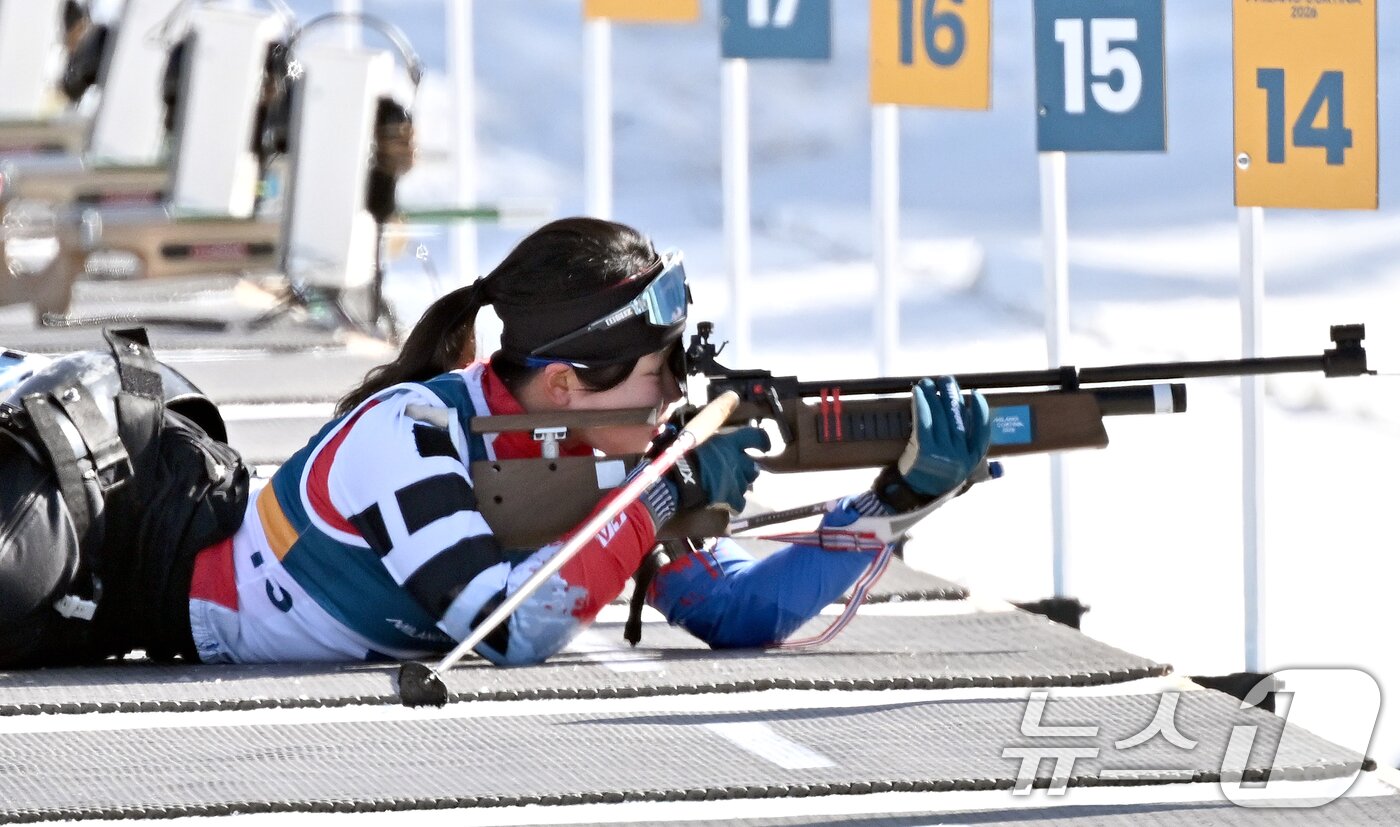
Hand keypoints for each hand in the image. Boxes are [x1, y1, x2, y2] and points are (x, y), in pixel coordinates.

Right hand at [667, 426, 770, 512]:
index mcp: (729, 442)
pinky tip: (727, 504)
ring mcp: (735, 480)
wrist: (677, 479)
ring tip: (727, 487)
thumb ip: (711, 433)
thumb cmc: (682, 454)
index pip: (755, 437)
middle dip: (747, 470)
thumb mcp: (696, 436)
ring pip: (746, 485)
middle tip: (738, 471)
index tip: (764, 445)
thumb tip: (722, 418)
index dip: (762, 441)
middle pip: (753, 467)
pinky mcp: (730, 497)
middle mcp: (737, 460)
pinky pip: (739, 502)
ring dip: (738, 485)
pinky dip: (734, 503)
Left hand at [896, 377, 990, 498]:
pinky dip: (921, 403)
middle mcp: (960, 454)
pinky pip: (923, 420)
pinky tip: (917, 392)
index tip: (976, 394)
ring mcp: (943, 451)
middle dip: (951, 394)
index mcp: (973, 459)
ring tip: (928, 383)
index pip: (983, 431)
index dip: (981, 410)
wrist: (914, 497)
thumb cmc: (940, 484)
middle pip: (958, 416)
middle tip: (946, 380)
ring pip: (939, 415)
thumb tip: (1000, 469)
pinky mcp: (924, 448)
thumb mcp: (964, 480)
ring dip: (933, 395)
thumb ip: (982, 472)